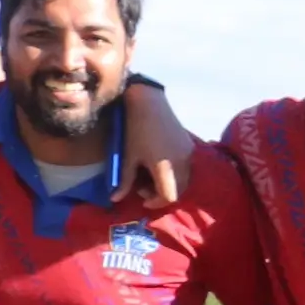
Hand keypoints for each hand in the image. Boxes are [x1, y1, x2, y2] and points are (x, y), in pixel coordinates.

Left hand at [114, 80, 193, 207]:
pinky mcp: (190, 146)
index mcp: (166, 168)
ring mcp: (189, 154)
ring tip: (151, 175)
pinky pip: (186, 167)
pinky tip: (160, 164)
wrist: (149, 102)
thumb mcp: (127, 157)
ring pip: (184, 179)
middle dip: (161, 194)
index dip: (155, 202)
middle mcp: (182, 163)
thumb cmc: (135, 130)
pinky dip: (174, 173)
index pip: (168, 197)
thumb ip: (124, 180)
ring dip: (169, 184)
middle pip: (179, 190)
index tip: (141, 198)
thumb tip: (114, 199)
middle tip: (143, 187)